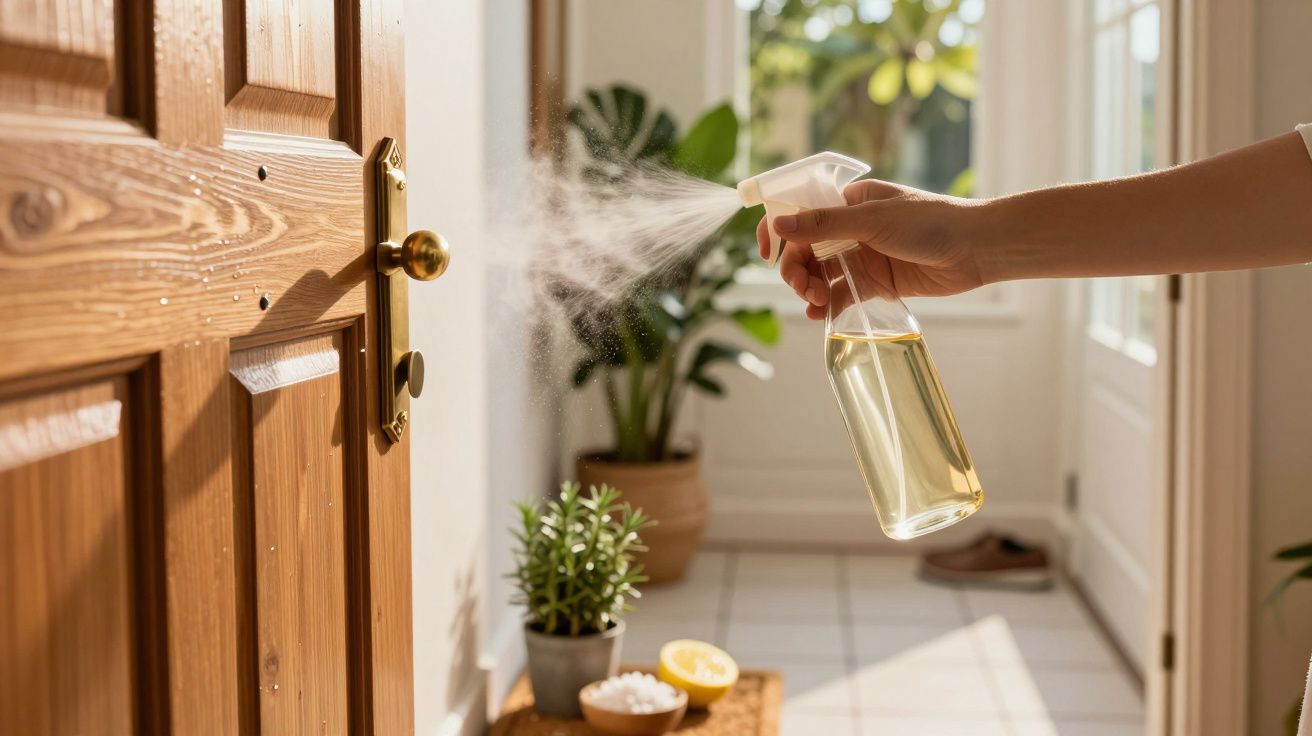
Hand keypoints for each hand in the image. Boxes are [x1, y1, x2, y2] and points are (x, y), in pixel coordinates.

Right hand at [756, 179, 984, 319]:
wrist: (975, 249)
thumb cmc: (930, 221)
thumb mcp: (873, 220)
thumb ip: (824, 225)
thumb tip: (779, 224)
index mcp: (847, 201)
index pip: (799, 212)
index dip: (777, 230)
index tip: (767, 252)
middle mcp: (850, 228)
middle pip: (804, 249)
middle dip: (795, 268)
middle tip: (803, 286)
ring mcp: (861, 256)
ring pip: (819, 274)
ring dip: (809, 287)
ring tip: (815, 300)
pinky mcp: (874, 283)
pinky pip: (841, 294)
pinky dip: (826, 304)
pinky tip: (819, 314)